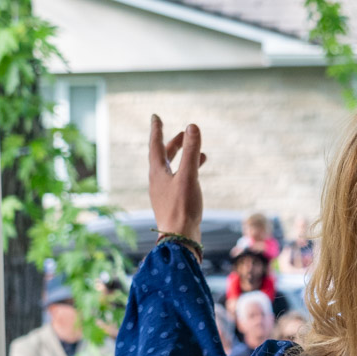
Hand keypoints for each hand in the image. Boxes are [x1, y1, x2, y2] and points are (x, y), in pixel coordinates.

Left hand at [148, 115, 206, 242]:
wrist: (179, 238)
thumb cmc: (182, 207)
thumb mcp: (189, 176)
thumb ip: (191, 151)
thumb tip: (192, 126)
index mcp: (157, 173)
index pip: (155, 146)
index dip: (157, 130)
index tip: (155, 117)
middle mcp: (158, 181)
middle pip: (164, 157)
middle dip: (174, 144)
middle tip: (183, 134)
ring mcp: (164, 193)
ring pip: (173, 170)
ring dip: (185, 159)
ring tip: (201, 154)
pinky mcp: (173, 203)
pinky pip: (179, 181)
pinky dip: (189, 173)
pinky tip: (199, 178)